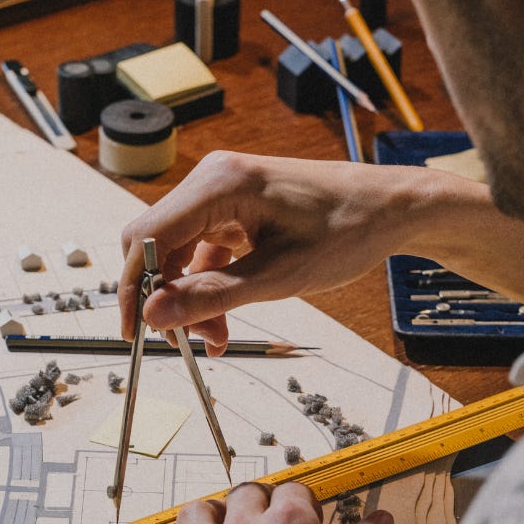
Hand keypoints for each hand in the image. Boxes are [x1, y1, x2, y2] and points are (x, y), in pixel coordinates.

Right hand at [119, 151, 416, 354]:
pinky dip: (208, 286)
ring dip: (189, 298)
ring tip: (215, 338)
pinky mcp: (233, 208)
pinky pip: (202, 251)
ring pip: (178, 253)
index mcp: (219, 184)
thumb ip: (212, 294)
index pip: (145, 237)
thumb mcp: (279, 276)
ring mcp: (221, 193)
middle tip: (182, 342)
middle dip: (165, 297)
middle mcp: (212, 180)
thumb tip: (154, 314)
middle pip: (156, 245)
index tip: (136, 332)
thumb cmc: (346, 230)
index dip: (133, 287)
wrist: (391, 209)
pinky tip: (223, 319)